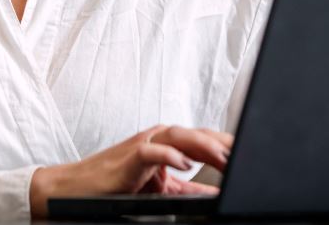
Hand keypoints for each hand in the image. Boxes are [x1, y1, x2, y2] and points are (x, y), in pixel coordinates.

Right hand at [29, 124, 232, 216]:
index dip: (227, 146)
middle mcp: (158, 138)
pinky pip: (152, 152)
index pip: (203, 141)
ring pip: (179, 136)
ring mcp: (143, 144)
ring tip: (226, 159)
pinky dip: (171, 155)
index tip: (252, 154)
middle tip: (248, 154)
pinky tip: (187, 164)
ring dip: (204, 146)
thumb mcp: (160, 189)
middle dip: (223, 143)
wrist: (76, 188)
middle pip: (196, 134)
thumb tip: (216, 194)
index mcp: (168, 144)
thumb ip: (188, 190)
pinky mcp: (129, 157)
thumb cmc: (116, 184)